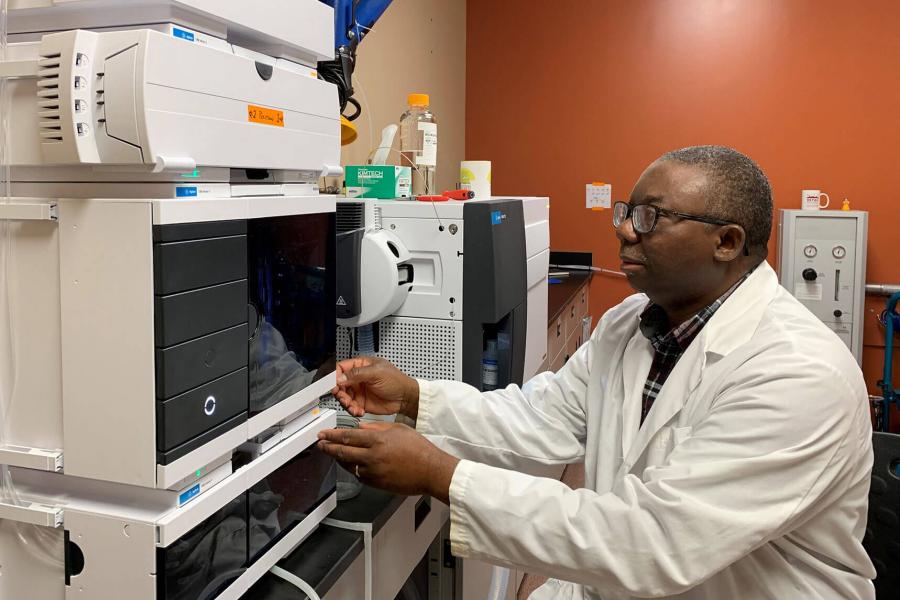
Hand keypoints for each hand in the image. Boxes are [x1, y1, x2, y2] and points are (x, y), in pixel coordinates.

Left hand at [317, 422, 457, 503]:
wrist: (430, 470)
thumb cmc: (419, 449)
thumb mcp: (398, 429)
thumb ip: (376, 428)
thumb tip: (360, 428)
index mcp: (377, 440)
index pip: (347, 436)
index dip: (332, 435)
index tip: (323, 434)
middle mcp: (372, 456)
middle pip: (342, 452)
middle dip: (328, 448)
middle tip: (321, 444)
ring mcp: (373, 472)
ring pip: (348, 465)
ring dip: (338, 459)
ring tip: (332, 454)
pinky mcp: (376, 484)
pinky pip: (359, 476)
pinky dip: (352, 469)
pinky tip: (351, 465)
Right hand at [331, 357, 419, 418]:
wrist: (405, 398)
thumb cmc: (397, 381)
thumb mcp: (377, 373)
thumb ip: (357, 374)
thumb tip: (340, 377)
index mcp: (361, 366)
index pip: (341, 368)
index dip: (334, 375)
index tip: (333, 384)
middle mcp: (358, 378)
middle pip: (339, 384)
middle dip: (339, 392)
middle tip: (343, 397)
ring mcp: (359, 391)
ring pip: (343, 397)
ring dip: (346, 403)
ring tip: (352, 406)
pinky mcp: (361, 403)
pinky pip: (351, 407)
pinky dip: (352, 410)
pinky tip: (358, 410)